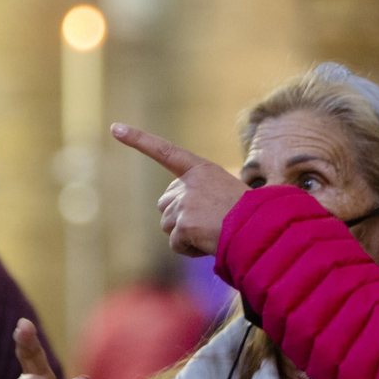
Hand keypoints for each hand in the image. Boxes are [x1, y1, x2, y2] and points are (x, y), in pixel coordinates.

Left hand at [111, 123, 246, 256]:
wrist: (262, 229)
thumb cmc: (253, 216)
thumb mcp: (228, 195)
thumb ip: (201, 198)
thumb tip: (178, 225)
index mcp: (202, 170)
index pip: (166, 152)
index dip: (139, 140)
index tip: (116, 128)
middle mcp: (189, 183)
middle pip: (166, 204)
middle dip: (181, 218)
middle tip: (210, 223)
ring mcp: (185, 203)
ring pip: (169, 226)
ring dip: (186, 236)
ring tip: (214, 233)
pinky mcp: (184, 224)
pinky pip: (176, 244)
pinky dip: (190, 249)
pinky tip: (210, 244)